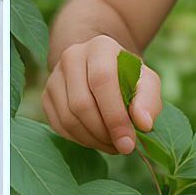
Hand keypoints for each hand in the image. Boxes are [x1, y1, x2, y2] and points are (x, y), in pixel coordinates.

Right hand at [42, 35, 161, 153]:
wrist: (100, 68)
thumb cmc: (128, 78)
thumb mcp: (147, 82)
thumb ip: (149, 101)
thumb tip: (143, 124)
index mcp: (100, 47)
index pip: (102, 81)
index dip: (115, 116)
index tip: (129, 144)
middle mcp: (72, 56)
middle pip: (81, 104)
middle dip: (104, 133)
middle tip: (123, 147)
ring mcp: (54, 76)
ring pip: (68, 119)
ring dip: (93, 140)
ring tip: (112, 144)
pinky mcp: (46, 95)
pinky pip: (59, 126)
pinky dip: (80, 140)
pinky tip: (96, 139)